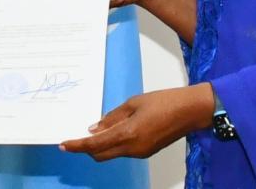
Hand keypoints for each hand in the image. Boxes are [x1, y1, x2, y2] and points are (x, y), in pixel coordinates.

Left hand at [59, 84, 213, 160]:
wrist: (191, 111)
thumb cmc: (164, 101)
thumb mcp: (134, 103)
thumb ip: (112, 117)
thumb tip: (94, 128)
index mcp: (128, 134)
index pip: (95, 145)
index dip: (77, 146)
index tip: (63, 145)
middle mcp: (133, 148)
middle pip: (100, 154)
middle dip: (85, 148)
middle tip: (74, 137)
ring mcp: (140, 153)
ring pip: (111, 153)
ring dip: (100, 145)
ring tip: (93, 130)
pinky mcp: (146, 151)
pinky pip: (123, 150)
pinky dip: (113, 143)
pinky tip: (112, 130)